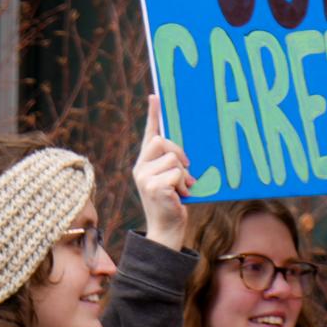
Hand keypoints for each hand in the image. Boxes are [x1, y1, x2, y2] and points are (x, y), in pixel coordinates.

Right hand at [133, 95, 192, 250]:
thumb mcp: (171, 179)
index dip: (153, 114)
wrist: (167, 230)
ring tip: (182, 188)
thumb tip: (183, 150)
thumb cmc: (173, 203)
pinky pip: (177, 173)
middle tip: (186, 169)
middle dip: (178, 153)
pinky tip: (181, 196)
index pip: (149, 133)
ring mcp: (144, 177)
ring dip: (184, 174)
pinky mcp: (153, 187)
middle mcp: (140, 167)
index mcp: (144, 162)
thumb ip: (171, 162)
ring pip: (173, 159)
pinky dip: (184, 184)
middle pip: (162, 141)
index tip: (155, 95)